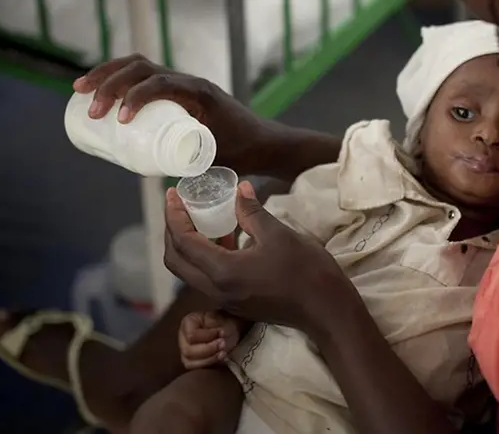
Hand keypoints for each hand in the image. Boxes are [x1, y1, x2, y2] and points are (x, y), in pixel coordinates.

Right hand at [72, 54, 263, 170]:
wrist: (264, 142)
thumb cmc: (242, 152)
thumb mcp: (212, 156)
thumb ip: (181, 159)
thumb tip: (140, 168)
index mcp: (201, 93)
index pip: (162, 83)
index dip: (136, 96)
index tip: (120, 119)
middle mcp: (190, 81)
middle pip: (143, 68)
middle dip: (111, 83)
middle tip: (91, 110)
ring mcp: (183, 81)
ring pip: (140, 65)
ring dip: (108, 74)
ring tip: (81, 89)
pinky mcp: (177, 88)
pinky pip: (145, 74)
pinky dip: (119, 76)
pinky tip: (98, 87)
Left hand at [163, 182, 358, 340]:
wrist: (325, 309)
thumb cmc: (305, 270)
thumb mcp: (278, 234)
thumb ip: (252, 212)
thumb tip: (240, 189)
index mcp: (222, 271)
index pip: (183, 242)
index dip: (173, 215)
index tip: (172, 193)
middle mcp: (216, 289)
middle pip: (176, 260)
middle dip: (172, 231)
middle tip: (178, 206)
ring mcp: (225, 298)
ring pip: (190, 270)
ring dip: (187, 244)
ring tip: (198, 217)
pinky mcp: (236, 301)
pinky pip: (207, 276)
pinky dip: (205, 255)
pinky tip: (225, 236)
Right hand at [178, 311, 241, 368]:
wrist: (227, 332)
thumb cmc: (223, 323)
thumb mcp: (223, 319)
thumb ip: (219, 326)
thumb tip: (220, 334)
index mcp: (188, 323)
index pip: (191, 335)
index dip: (208, 336)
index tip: (222, 332)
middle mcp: (182, 338)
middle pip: (188, 351)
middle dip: (209, 349)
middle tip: (223, 344)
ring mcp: (185, 352)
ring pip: (190, 363)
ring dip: (209, 359)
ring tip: (223, 353)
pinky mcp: (191, 363)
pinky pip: (196, 369)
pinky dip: (209, 365)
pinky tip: (220, 360)